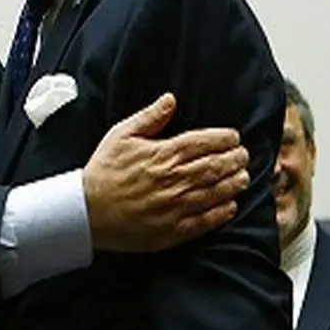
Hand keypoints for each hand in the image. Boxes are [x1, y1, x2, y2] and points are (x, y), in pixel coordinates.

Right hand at [83, 93, 248, 251]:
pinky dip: (223, 211)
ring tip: (243, 178)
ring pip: (218, 192)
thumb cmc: (103, 172)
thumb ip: (149, 117)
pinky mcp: (174, 229)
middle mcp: (176, 179)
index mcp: (164, 154)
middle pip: (218, 166)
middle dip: (236, 160)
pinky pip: (207, 220)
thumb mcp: (120, 136)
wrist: (86, 211)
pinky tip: (230, 206)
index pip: (206, 142)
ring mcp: (177, 206)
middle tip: (243, 157)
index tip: (234, 138)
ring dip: (235, 184)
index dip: (226, 139)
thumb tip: (171, 99)